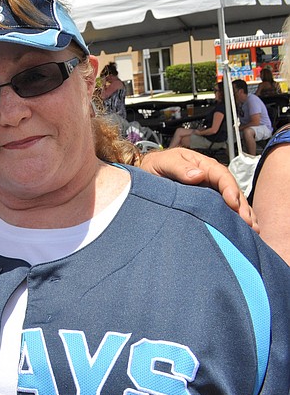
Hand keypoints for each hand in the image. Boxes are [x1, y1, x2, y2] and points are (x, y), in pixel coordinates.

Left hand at [140, 147, 256, 230]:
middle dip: (241, 206)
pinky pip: (224, 211)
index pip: (221, 175)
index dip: (229, 189)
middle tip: (247, 223)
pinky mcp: (206, 204)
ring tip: (252, 229)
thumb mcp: (162, 163)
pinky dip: (235, 220)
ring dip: (243, 214)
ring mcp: (210, 191)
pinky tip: (244, 231)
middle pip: (231, 190)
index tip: (233, 203)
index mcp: (201, 165)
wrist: (142, 177)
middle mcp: (209, 178)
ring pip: (232, 202)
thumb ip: (178, 168)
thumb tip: (199, 175)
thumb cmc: (153, 167)